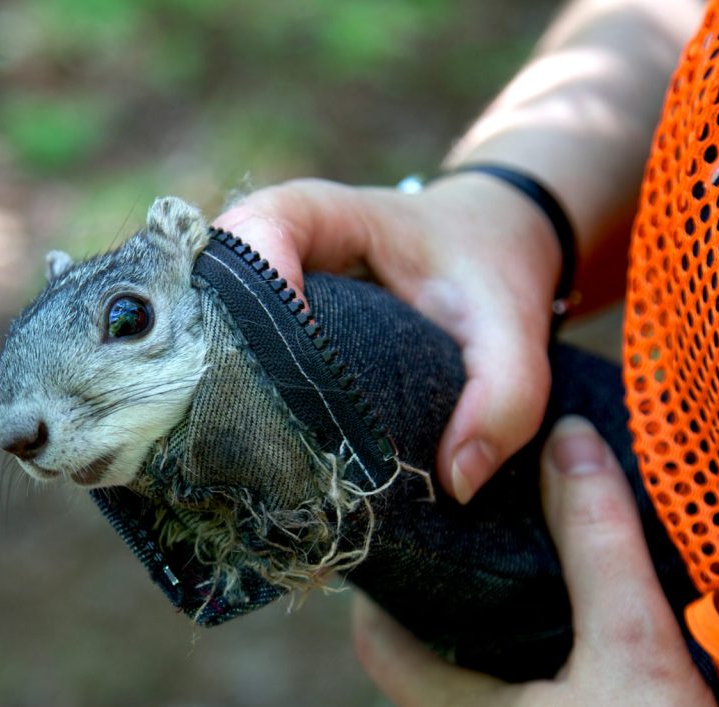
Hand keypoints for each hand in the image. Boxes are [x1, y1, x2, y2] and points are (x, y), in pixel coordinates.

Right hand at [214, 175, 561, 502]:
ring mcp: (257, 286)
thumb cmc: (487, 271)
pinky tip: (246, 452)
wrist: (481, 248)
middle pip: (211, 287)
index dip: (258, 288)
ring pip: (204, 326)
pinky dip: (228, 399)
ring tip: (238, 454)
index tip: (290, 363)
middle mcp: (272, 246)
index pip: (261, 230)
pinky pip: (221, 354)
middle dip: (223, 359)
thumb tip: (455, 480)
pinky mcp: (256, 324)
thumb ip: (507, 397)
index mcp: (322, 216)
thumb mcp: (514, 326)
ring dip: (215, 386)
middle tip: (249, 436)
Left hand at [350, 416, 715, 705]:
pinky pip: (520, 688)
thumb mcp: (635, 654)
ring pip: (478, 672)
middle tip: (477, 520)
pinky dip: (534, 646)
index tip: (410, 520)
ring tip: (525, 552)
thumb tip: (568, 442)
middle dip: (452, 588)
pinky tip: (572, 615)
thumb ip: (599, 549)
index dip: (386, 582)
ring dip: (498, 617)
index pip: (380, 642)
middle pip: (428, 652)